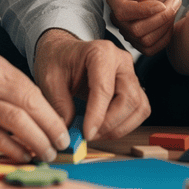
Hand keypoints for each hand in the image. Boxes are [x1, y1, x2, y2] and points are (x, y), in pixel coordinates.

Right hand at [0, 54, 69, 163]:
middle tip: (61, 143)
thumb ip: (8, 89)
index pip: (32, 89)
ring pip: (16, 121)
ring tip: (47, 153)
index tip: (62, 128)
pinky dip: (14, 149)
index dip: (51, 111)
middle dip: (50, 126)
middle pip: (29, 103)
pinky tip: (23, 156)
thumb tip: (42, 115)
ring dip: (36, 140)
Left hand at [33, 29, 149, 140]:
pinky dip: (124, 125)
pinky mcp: (133, 87)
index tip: (86, 134)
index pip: (104, 89)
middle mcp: (122, 61)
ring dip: (119, 127)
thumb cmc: (58, 61)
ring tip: (95, 133)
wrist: (64, 53)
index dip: (97, 115)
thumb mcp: (50, 79)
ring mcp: (131, 74)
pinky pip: (139, 111)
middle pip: (129, 99)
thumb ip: (60, 104)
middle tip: (89, 135)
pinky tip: (104, 129)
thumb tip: (69, 132)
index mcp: (101, 52)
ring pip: (139, 108)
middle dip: (110, 124)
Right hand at [106, 0, 180, 55]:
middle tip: (176, 2)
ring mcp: (126, 33)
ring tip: (174, 9)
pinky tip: (170, 23)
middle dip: (161, 18)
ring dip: (165, 26)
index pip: (124, 11)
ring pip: (145, 41)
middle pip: (135, 30)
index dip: (145, 11)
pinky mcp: (137, 44)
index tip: (163, 4)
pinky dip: (165, 38)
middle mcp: (116, 19)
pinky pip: (151, 49)